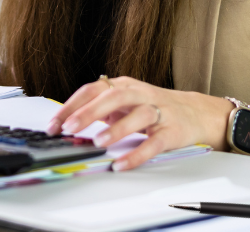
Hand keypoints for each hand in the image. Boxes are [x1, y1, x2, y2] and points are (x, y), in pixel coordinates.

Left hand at [47, 76, 232, 170]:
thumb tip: (67, 124)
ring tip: (99, 142)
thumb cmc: (152, 107)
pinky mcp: (172, 131)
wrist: (194, 112)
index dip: (72, 105)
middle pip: (114, 96)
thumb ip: (99, 110)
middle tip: (70, 128)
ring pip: (137, 115)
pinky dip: (137, 154)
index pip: (93, 90)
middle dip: (90, 112)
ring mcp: (158, 112)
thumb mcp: (124, 103)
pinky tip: (122, 164)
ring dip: (117, 129)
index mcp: (124, 86)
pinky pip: (154, 143)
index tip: (54, 123)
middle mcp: (140, 94)